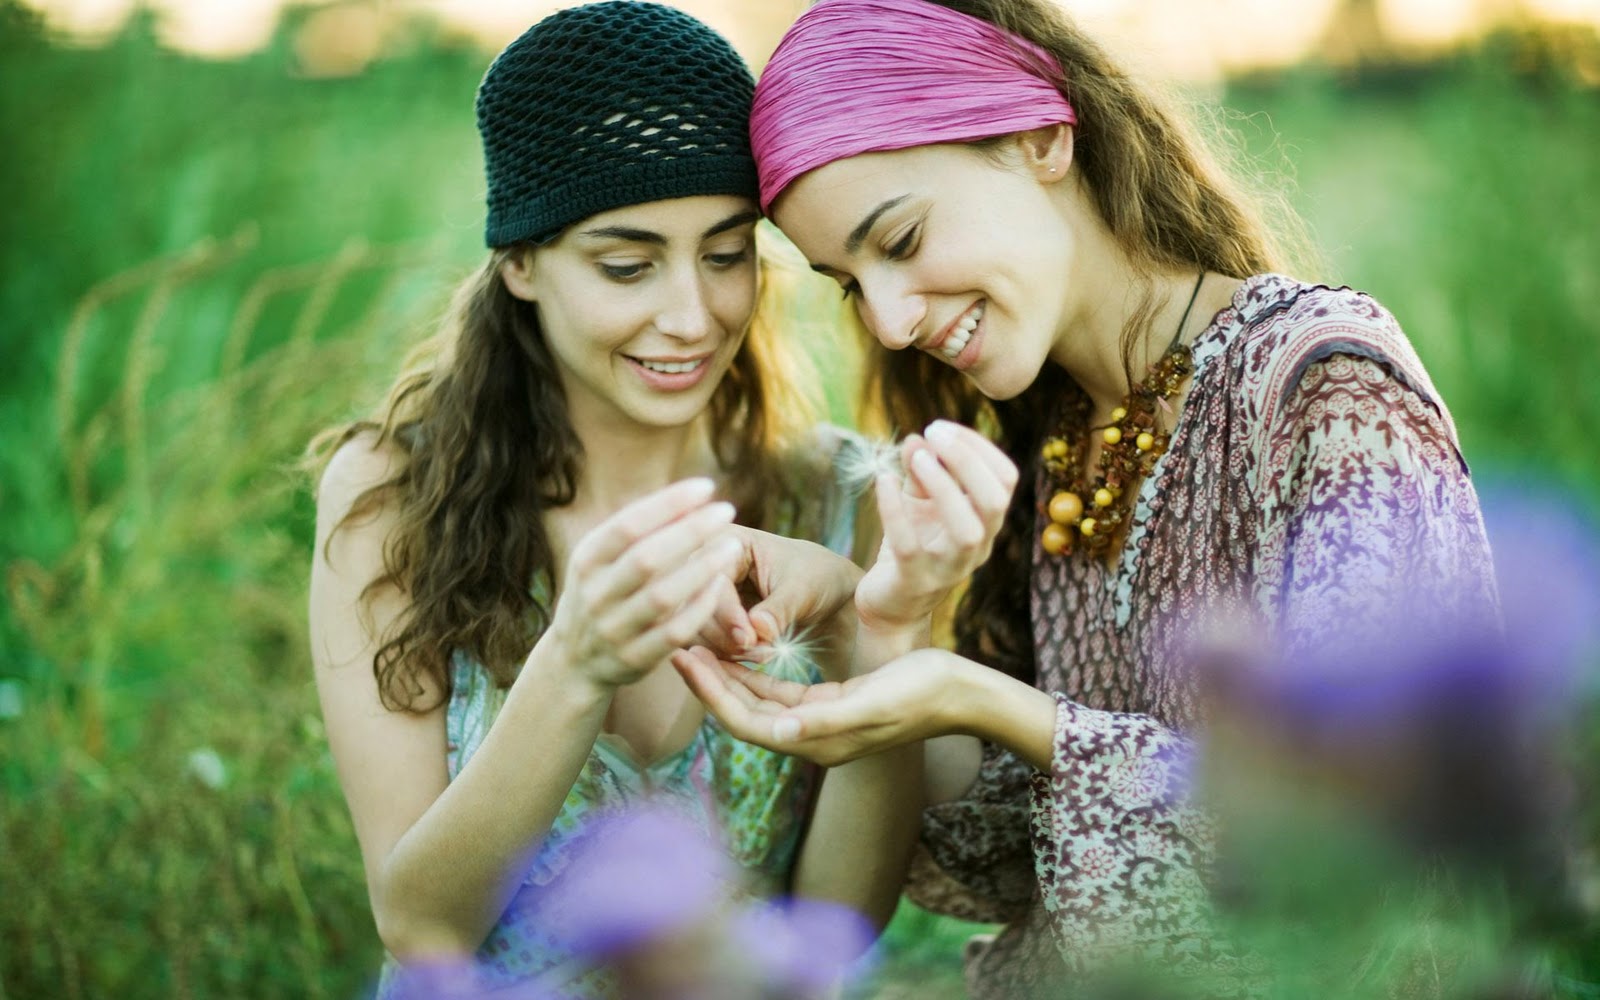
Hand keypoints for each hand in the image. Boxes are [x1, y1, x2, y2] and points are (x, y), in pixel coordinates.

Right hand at [542, 479, 742, 692]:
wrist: (573, 663)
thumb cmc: (602, 593)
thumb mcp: (602, 561)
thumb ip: (637, 532)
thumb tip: (689, 496)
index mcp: (586, 560)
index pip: (627, 525)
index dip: (668, 503)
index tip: (706, 487)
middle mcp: (595, 594)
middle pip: (646, 558)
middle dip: (690, 531)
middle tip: (727, 510)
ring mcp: (613, 629)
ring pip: (662, 597)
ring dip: (702, 569)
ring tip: (732, 546)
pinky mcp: (634, 659)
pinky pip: (675, 632)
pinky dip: (700, 607)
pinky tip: (721, 585)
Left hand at [672, 645, 967, 766]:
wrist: (960, 691)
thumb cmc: (923, 690)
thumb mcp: (875, 700)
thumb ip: (827, 718)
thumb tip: (779, 730)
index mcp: (817, 741)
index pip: (746, 721)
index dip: (711, 692)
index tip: (683, 657)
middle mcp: (810, 737)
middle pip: (742, 712)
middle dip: (707, 681)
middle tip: (673, 644)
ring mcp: (818, 721)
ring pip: (756, 700)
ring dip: (725, 675)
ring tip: (691, 644)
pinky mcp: (827, 703)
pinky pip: (777, 690)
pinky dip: (751, 671)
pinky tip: (733, 650)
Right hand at [697, 526, 863, 662]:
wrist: (827, 595)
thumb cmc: (817, 579)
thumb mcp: (804, 590)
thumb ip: (779, 609)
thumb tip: (758, 629)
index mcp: (727, 540)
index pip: (711, 580)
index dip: (727, 614)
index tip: (750, 640)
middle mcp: (706, 563)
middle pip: (694, 606)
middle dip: (725, 636)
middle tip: (761, 653)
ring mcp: (702, 591)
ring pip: (693, 628)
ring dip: (725, 649)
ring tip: (763, 655)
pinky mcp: (706, 617)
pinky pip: (701, 642)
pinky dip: (724, 655)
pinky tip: (753, 658)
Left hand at [855, 421, 1016, 631]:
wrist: (890, 605)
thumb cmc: (911, 545)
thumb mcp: (917, 502)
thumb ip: (919, 470)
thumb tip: (918, 437)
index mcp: (985, 522)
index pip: (1005, 478)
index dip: (978, 446)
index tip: (940, 427)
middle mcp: (977, 546)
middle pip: (995, 500)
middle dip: (967, 460)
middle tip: (932, 432)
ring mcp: (949, 568)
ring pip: (967, 530)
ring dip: (943, 486)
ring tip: (915, 457)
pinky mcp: (914, 581)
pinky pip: (909, 546)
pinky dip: (895, 510)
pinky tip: (882, 480)